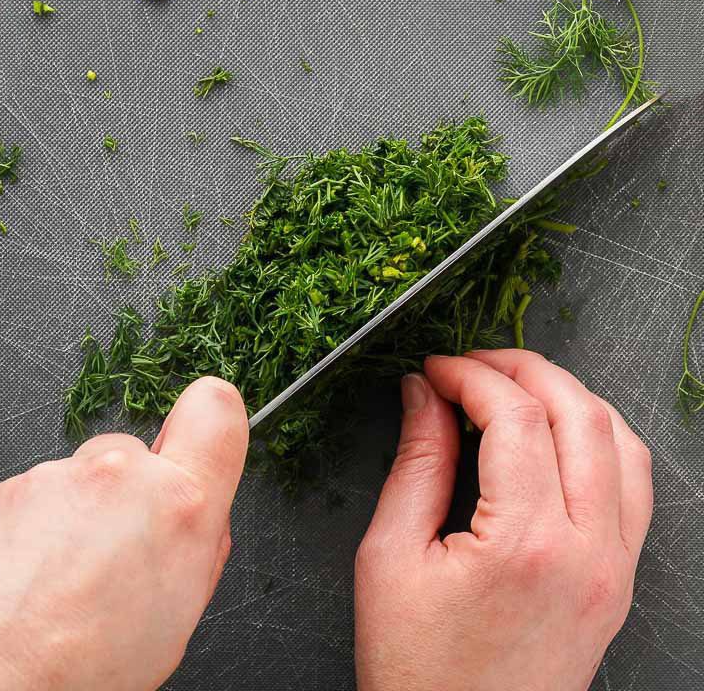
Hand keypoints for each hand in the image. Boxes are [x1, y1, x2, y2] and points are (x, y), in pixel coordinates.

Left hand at [0, 376, 247, 690]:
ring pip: (78, 480)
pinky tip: (21, 584)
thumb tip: (196, 515)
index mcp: (180, 506)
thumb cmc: (85, 668)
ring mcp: (55, 477)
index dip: (213, 418)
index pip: (216, 411)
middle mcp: (120, 475)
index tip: (201, 437)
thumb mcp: (180, 614)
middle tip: (109, 556)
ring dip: (75, 516)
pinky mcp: (1, 489)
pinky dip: (29, 532)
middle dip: (128, 493)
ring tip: (57, 583)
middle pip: (136, 455)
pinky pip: (29, 499)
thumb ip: (196, 543)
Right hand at [354, 350, 652, 690]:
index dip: (470, 375)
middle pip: (578, 414)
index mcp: (525, 544)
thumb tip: (422, 394)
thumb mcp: (390, 556)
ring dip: (567, 396)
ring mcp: (615, 568)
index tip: (435, 370)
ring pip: (620, 441)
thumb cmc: (416, 666)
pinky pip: (634, 485)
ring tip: (514, 388)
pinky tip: (558, 434)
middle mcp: (587, 551)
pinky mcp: (620, 580)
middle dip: (521, 369)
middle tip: (471, 364)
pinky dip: (599, 437)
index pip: (515, 417)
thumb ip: (415, 462)